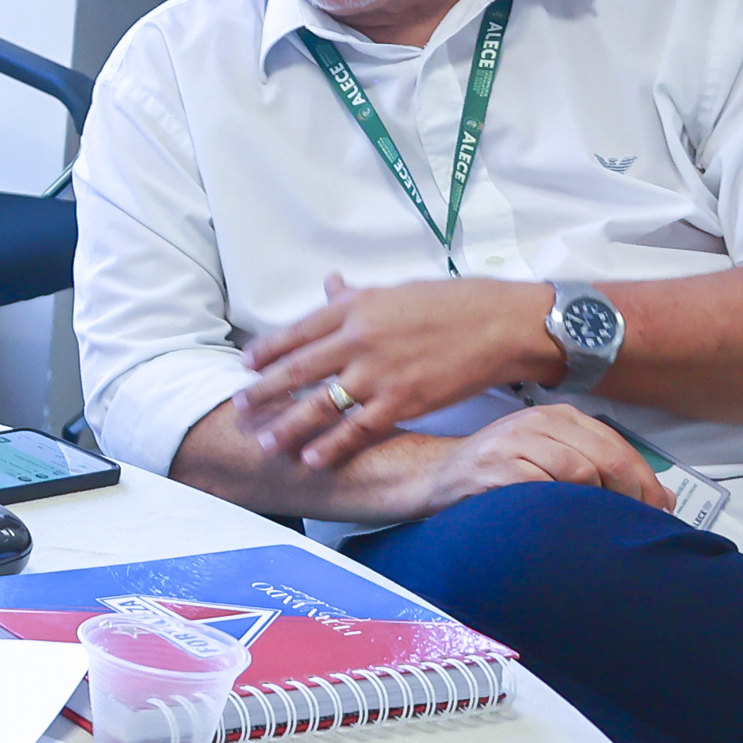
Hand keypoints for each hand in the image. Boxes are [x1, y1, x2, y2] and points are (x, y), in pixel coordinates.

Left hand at [236, 273, 562, 470]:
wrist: (502, 324)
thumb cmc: (452, 303)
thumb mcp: (395, 291)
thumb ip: (356, 296)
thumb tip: (328, 284)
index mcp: (355, 308)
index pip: (297, 331)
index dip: (267, 351)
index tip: (246, 365)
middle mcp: (358, 339)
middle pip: (299, 369)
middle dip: (265, 391)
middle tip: (239, 407)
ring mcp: (378, 372)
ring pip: (321, 403)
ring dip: (289, 425)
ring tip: (266, 442)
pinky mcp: (403, 400)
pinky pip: (358, 428)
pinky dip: (332, 445)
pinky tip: (312, 458)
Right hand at [405, 404, 669, 516]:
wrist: (437, 475)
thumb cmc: (497, 470)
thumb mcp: (550, 456)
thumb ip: (598, 466)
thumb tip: (658, 496)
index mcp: (558, 416)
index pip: (619, 445)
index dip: (645, 480)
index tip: (656, 507)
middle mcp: (539, 422)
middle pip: (606, 457)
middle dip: (628, 494)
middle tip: (634, 520)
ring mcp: (516, 441)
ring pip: (580, 472)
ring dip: (593, 502)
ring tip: (593, 521)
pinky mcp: (497, 466)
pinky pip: (545, 486)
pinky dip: (560, 505)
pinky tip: (561, 517)